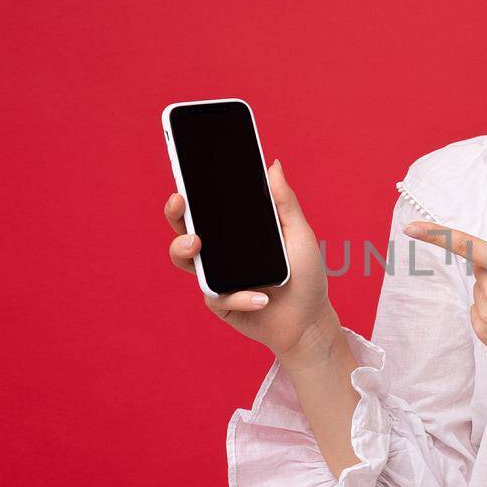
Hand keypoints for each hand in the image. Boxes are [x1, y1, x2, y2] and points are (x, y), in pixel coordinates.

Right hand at [164, 158, 337, 357]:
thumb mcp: (300, 235)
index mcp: (238, 231)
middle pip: (186, 228)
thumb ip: (285, 202)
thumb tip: (273, 164)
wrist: (310, 322)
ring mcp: (217, 277)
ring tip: (198, 245)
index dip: (192, 192)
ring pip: (185, 260)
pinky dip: (241, 296)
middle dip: (176, 214)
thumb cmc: (306, 277)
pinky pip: (216, 295)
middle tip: (180, 203)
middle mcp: (221, 252)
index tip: (185, 178)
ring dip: (184, 250)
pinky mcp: (220, 302)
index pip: (208, 208)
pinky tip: (262, 298)